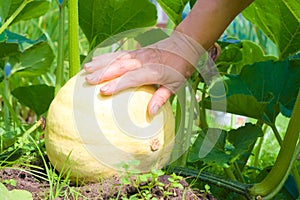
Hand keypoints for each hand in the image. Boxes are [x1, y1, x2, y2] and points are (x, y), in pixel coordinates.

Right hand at [84, 31, 218, 115]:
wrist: (184, 45)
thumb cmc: (180, 68)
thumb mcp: (176, 85)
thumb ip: (162, 98)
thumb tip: (151, 113)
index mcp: (154, 71)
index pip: (132, 78)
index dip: (117, 84)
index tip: (103, 91)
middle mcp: (143, 61)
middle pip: (120, 66)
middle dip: (103, 73)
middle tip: (88, 80)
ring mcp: (139, 54)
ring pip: (117, 57)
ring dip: (101, 63)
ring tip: (86, 68)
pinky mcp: (136, 50)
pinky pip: (119, 53)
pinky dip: (106, 56)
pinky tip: (96, 59)